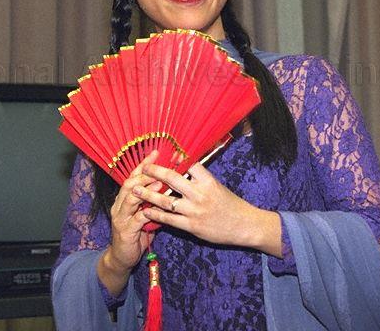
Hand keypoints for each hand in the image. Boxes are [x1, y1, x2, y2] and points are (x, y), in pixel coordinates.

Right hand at [98, 151, 158, 293]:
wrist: (123, 257)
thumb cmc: (138, 233)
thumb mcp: (147, 213)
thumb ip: (154, 200)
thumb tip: (171, 184)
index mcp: (125, 197)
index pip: (134, 175)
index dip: (145, 163)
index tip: (158, 152)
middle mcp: (120, 204)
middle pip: (130, 182)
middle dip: (145, 173)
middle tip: (160, 166)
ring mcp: (120, 217)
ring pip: (130, 197)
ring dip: (145, 189)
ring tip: (160, 182)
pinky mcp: (125, 231)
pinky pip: (137, 219)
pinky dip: (147, 212)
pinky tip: (157, 208)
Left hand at [135, 162, 281, 254]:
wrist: (244, 225)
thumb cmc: (231, 204)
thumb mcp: (218, 186)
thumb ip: (200, 178)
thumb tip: (184, 165)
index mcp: (208, 181)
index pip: (188, 163)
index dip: (174, 157)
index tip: (162, 153)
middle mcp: (200, 194)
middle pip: (172, 178)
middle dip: (154, 172)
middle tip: (142, 168)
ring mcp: (195, 210)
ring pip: (166, 200)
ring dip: (148, 194)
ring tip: (135, 190)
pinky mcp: (192, 226)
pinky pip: (169, 219)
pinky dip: (155, 214)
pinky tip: (145, 211)